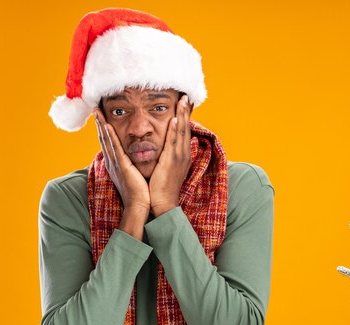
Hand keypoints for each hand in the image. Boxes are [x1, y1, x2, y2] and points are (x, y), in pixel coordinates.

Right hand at [94, 109, 150, 212]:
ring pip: (107, 140)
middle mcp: (113, 162)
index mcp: (116, 164)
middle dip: (99, 124)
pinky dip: (110, 136)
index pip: (109, 143)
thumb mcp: (133, 175)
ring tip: (97, 112)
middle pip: (104, 139)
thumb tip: (134, 160)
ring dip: (101, 126)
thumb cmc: (139, 193)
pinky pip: (115, 148)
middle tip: (95, 110)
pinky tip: (106, 126)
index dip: (104, 130)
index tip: (101, 118)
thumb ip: (132, 166)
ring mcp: (115, 163)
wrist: (139, 206)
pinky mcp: (121, 166)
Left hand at [149, 95, 192, 216]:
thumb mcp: (167, 168)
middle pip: (186, 128)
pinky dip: (175, 131)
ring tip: (183, 101)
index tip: (185, 105)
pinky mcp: (171, 162)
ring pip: (181, 133)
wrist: (163, 203)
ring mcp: (179, 158)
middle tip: (186, 97)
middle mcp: (183, 154)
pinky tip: (175, 120)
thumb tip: (166, 148)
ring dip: (182, 116)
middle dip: (186, 112)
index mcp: (182, 155)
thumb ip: (168, 156)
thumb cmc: (162, 187)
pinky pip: (173, 143)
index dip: (185, 117)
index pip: (184, 132)